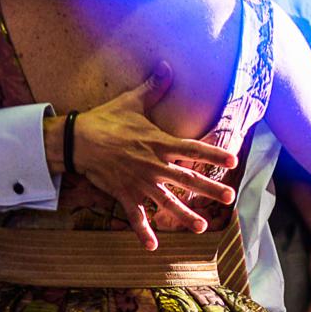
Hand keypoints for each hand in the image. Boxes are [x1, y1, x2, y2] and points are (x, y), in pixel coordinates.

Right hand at [64, 62, 239, 250]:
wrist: (77, 140)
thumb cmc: (105, 120)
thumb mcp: (131, 101)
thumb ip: (153, 87)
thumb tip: (166, 65)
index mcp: (159, 143)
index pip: (194, 149)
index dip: (215, 154)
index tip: (233, 160)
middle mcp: (154, 165)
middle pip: (188, 179)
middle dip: (210, 189)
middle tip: (229, 197)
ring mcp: (140, 182)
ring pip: (168, 202)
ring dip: (185, 215)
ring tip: (202, 226)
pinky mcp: (125, 194)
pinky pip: (136, 217)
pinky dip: (144, 232)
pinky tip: (153, 246)